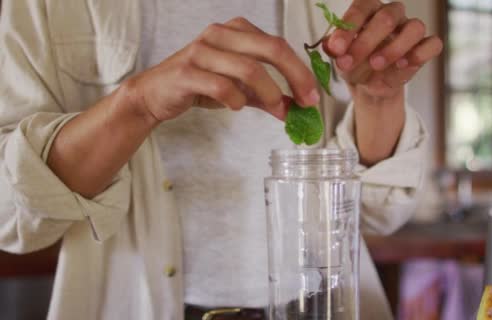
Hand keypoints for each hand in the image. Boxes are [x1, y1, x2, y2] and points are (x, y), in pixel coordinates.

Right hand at [126, 17, 318, 122]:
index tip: (312, 95)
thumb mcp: (238, 88)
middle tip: (305, 102)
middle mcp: (220, 34)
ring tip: (275, 109)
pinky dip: (236, 100)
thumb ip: (266, 96)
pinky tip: (237, 106)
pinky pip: (221, 85)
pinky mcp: (187, 72)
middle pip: (271, 49)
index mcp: (236, 31)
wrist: (155, 94)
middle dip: (295, 77)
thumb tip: (295, 108)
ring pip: (249, 68)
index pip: (279, 45)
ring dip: (269, 93)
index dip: (301, 71)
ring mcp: (202, 51)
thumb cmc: (199, 85)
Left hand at [324, 1, 442, 97]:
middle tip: (348, 62)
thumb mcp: (339, 57)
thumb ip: (335, 49)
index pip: (361, 8)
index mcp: (369, 10)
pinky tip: (402, 65)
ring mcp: (411, 29)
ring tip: (376, 65)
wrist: (369, 87)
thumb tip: (332, 45)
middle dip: (365, 42)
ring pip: (414, 27)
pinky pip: (432, 44)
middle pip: (386, 17)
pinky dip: (419, 54)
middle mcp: (392, 14)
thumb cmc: (354, 63)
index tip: (336, 49)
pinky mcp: (425, 47)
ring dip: (393, 48)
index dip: (348, 28)